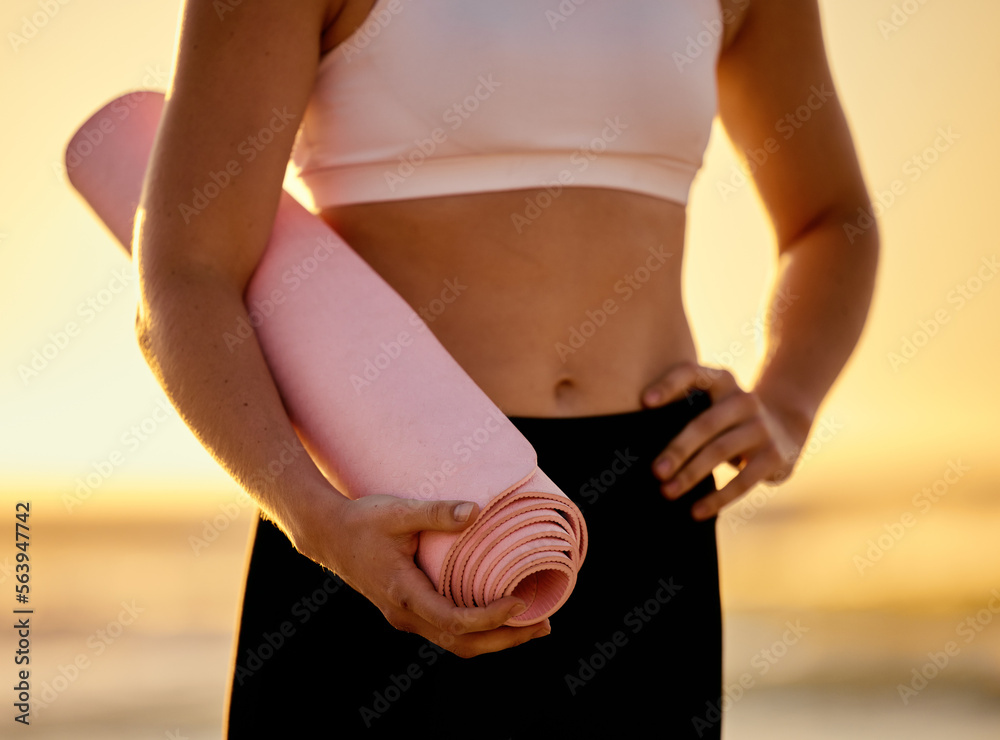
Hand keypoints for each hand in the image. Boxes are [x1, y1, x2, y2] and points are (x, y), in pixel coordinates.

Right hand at [293, 493, 550, 657]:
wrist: (328, 535)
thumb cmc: (363, 520)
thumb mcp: (399, 511)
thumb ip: (438, 512)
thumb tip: (477, 510)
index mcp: (405, 594)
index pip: (455, 621)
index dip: (491, 617)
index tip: (520, 602)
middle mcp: (407, 615)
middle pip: (463, 643)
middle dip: (506, 638)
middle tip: (544, 624)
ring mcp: (407, 616)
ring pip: (457, 642)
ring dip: (496, 638)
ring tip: (533, 625)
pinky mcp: (410, 610)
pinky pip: (449, 630)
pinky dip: (479, 630)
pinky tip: (500, 614)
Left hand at [641, 362, 812, 520]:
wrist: (784, 427)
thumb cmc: (727, 419)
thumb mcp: (712, 404)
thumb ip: (685, 411)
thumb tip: (638, 444)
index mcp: (721, 380)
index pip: (692, 374)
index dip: (669, 385)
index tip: (645, 402)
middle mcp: (742, 399)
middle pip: (704, 424)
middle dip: (678, 449)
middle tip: (655, 471)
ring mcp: (760, 426)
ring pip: (720, 451)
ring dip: (691, 475)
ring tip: (667, 492)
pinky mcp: (774, 455)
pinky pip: (743, 480)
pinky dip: (718, 498)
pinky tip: (697, 511)